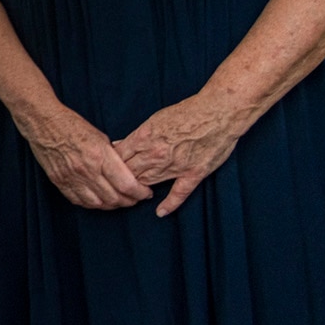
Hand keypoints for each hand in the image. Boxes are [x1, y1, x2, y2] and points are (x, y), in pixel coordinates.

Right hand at [21, 104, 150, 210]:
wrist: (43, 122)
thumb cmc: (72, 125)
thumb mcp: (100, 136)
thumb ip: (113, 157)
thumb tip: (127, 173)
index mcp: (100, 155)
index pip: (127, 185)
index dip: (140, 193)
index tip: (145, 192)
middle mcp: (86, 169)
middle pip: (115, 198)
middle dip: (129, 201)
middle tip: (135, 198)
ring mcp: (71, 177)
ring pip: (99, 204)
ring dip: (112, 205)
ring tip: (118, 200)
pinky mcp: (59, 181)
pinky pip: (79, 201)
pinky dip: (93, 204)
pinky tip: (99, 200)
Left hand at [114, 96, 240, 217]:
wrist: (217, 112)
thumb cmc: (186, 112)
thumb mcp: (154, 120)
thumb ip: (137, 136)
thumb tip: (119, 145)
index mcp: (143, 138)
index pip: (118, 158)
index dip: (110, 165)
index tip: (107, 170)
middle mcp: (155, 154)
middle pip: (129, 172)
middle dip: (120, 179)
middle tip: (115, 186)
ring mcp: (175, 165)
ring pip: (148, 183)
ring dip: (138, 190)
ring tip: (131, 196)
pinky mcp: (194, 173)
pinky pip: (179, 193)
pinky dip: (169, 204)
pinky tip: (160, 212)